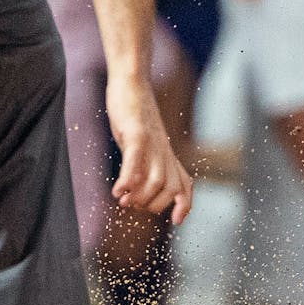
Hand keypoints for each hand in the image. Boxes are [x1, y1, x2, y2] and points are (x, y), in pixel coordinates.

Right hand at [105, 74, 192, 223]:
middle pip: (172, 188)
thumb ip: (143, 165)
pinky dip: (128, 179)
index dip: (184, 205)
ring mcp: (153, 142)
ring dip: (141, 197)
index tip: (176, 221)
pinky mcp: (137, 132)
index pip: (186, 185)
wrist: (131, 83)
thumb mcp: (143, 144)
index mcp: (168, 156)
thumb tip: (134, 191)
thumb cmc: (134, 116)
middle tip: (132, 205)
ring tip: (124, 201)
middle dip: (154, 205)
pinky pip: (137, 159)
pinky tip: (117, 192)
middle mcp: (164, 152)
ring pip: (157, 179)